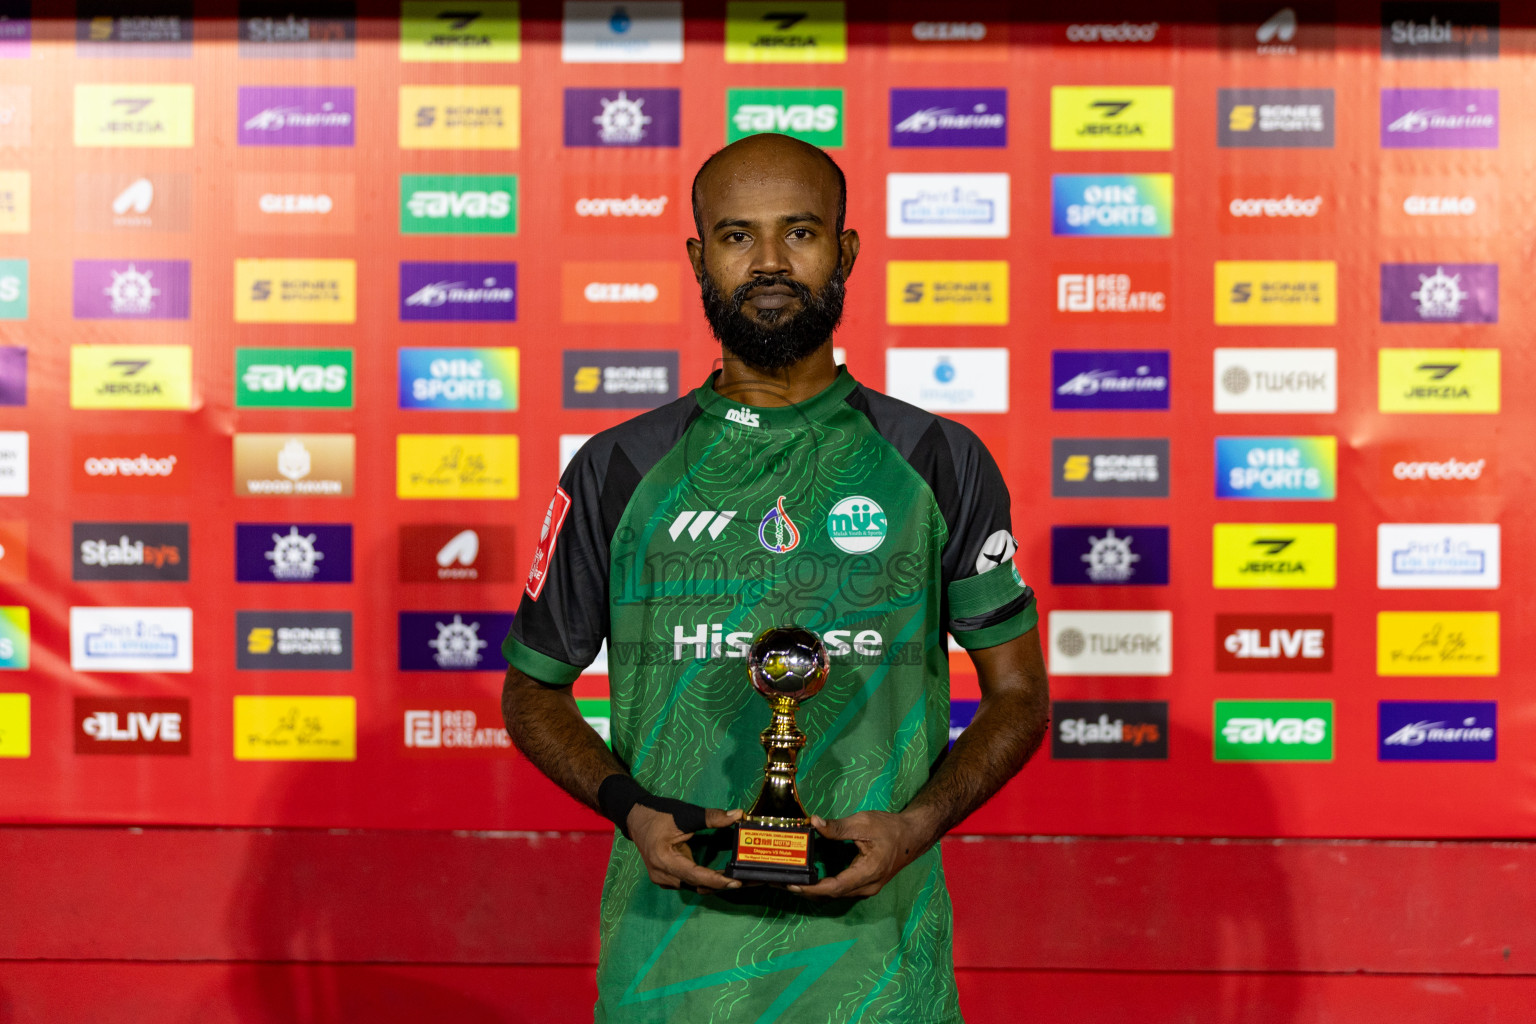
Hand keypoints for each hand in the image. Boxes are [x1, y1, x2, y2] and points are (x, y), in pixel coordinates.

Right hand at [628, 803, 743, 892]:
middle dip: (721, 884)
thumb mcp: (686, 814)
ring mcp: (662, 879)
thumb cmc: (660, 814)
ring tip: (737, 879)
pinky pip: (688, 882)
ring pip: (693, 886)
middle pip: (696, 884)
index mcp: (665, 859)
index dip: (717, 880)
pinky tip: (720, 876)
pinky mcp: (665, 877)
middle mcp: (662, 874)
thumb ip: (712, 817)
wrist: (636, 817)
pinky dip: (704, 880)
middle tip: (745, 881)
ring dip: (714, 883)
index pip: (695, 875)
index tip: (736, 882)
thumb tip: (738, 815)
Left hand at [789, 811, 932, 899]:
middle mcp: (867, 886)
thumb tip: (814, 823)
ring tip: (792, 881)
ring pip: (836, 894)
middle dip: (807, 890)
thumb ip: (838, 827)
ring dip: (814, 890)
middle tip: (783, 882)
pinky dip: (824, 887)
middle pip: (832, 894)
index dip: (813, 889)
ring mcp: (866, 888)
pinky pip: (841, 890)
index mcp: (868, 872)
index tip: (793, 885)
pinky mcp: (864, 885)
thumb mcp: (864, 823)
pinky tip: (811, 878)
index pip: (835, 887)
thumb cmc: (890, 829)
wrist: (912, 836)